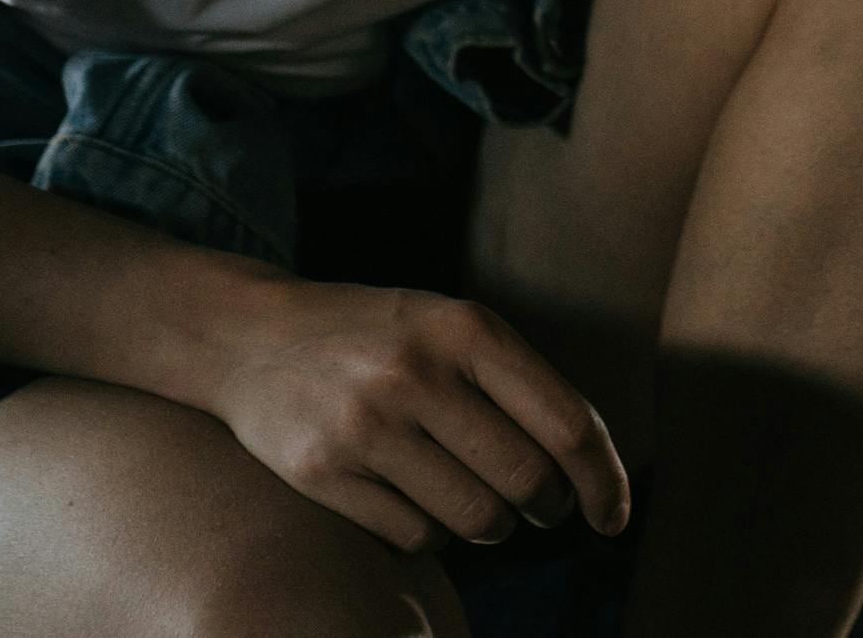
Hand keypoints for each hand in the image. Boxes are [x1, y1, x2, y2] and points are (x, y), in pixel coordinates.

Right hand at [206, 276, 630, 552]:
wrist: (248, 335)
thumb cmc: (379, 336)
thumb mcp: (452, 326)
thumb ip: (518, 382)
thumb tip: (592, 469)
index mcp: (465, 328)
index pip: (565, 423)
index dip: (604, 480)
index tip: (614, 516)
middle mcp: (416, 374)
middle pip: (525, 481)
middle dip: (547, 507)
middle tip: (540, 506)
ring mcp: (364, 426)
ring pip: (475, 520)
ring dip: (492, 526)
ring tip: (478, 503)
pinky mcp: (320, 473)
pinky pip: (416, 537)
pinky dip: (432, 534)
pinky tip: (417, 499)